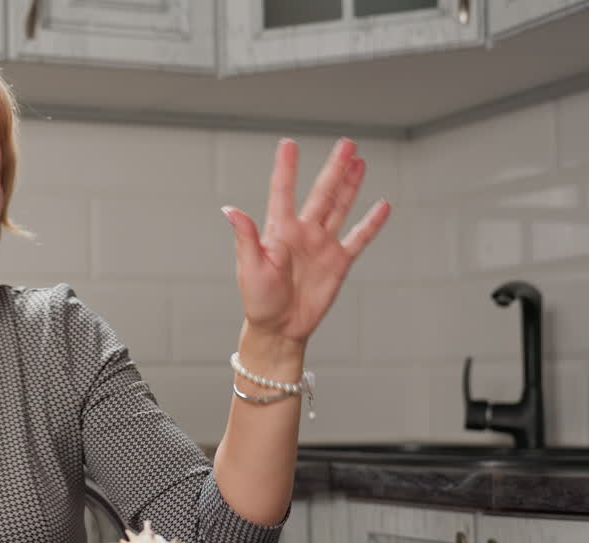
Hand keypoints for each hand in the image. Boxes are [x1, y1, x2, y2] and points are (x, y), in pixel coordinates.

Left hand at [222, 138, 391, 344]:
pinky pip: (358, 238)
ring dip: (350, 185)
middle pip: (322, 193)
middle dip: (334, 168)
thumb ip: (246, 238)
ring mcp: (322, 245)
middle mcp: (303, 233)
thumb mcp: (250, 268)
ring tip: (359, 161)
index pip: (283, 192)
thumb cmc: (258, 299)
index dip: (286, 168)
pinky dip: (371, 223)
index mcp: (278, 231)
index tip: (288, 144)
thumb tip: (230, 210)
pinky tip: (382, 204)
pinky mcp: (339, 262)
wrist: (280, 329)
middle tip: (346, 143)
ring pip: (340, 208)